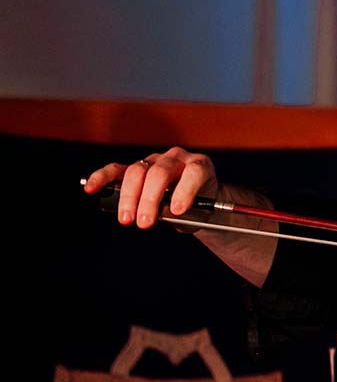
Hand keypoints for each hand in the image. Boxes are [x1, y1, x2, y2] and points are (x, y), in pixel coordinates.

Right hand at [82, 147, 218, 228]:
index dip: (186, 190)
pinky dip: (102, 177)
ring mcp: (155, 160)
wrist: (198, 199)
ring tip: (126, 218)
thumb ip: (184, 212)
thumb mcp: (199, 212)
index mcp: (200, 166)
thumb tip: (163, 215)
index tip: (178, 210)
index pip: (194, 172)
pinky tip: (91, 188)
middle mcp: (177, 158)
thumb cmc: (199, 206)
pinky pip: (116, 169)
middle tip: (144, 222)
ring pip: (137, 171)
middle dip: (150, 199)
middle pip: (160, 173)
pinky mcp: (136, 167)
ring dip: (129, 197)